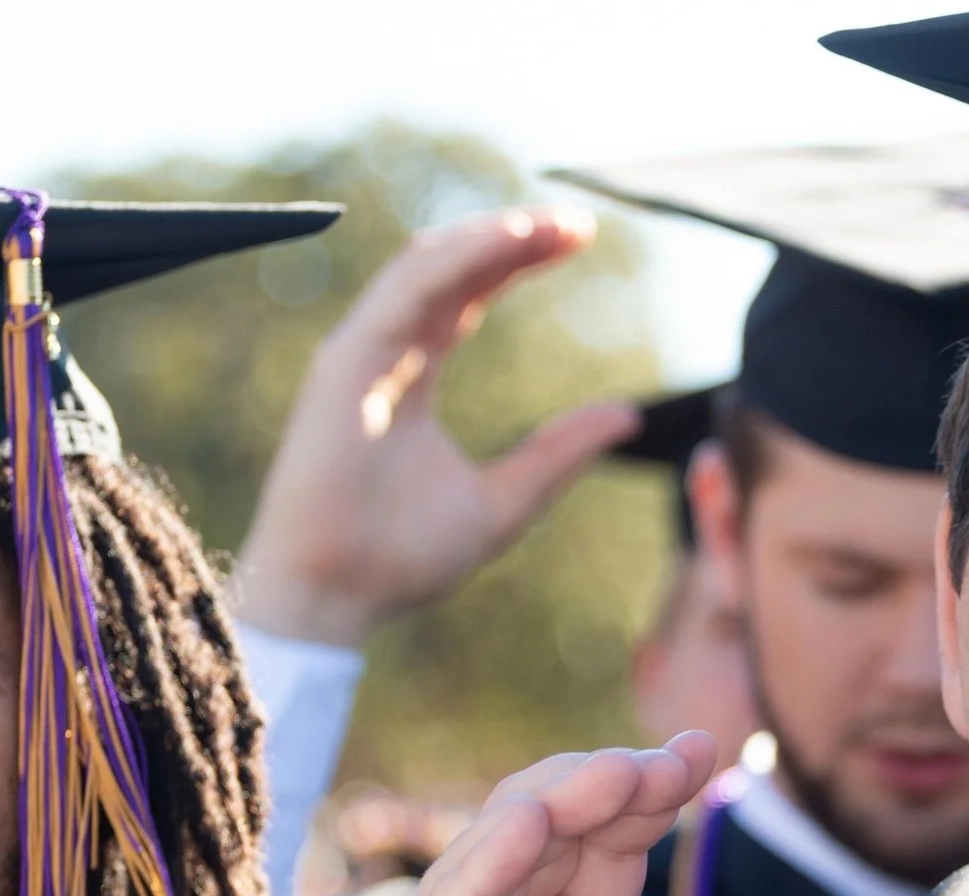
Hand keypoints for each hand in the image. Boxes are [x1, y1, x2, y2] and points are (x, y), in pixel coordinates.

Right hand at [231, 209, 640, 646]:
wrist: (339, 598)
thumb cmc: (403, 559)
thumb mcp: (506, 500)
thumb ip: (559, 453)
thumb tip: (629, 415)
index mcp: (414, 377)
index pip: (469, 297)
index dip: (517, 262)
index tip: (577, 240)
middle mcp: (384, 356)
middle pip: (451, 271)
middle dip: (511, 238)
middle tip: (577, 224)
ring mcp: (359, 356)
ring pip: (425, 269)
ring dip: (487, 239)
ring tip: (547, 225)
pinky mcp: (343, 366)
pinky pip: (403, 295)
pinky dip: (454, 263)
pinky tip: (502, 244)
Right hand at [249, 734, 837, 895]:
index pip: (611, 856)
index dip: (652, 802)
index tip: (711, 758)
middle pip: (557, 831)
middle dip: (614, 782)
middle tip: (681, 756)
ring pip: (496, 853)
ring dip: (557, 801)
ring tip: (622, 770)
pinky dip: (484, 867)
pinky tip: (531, 827)